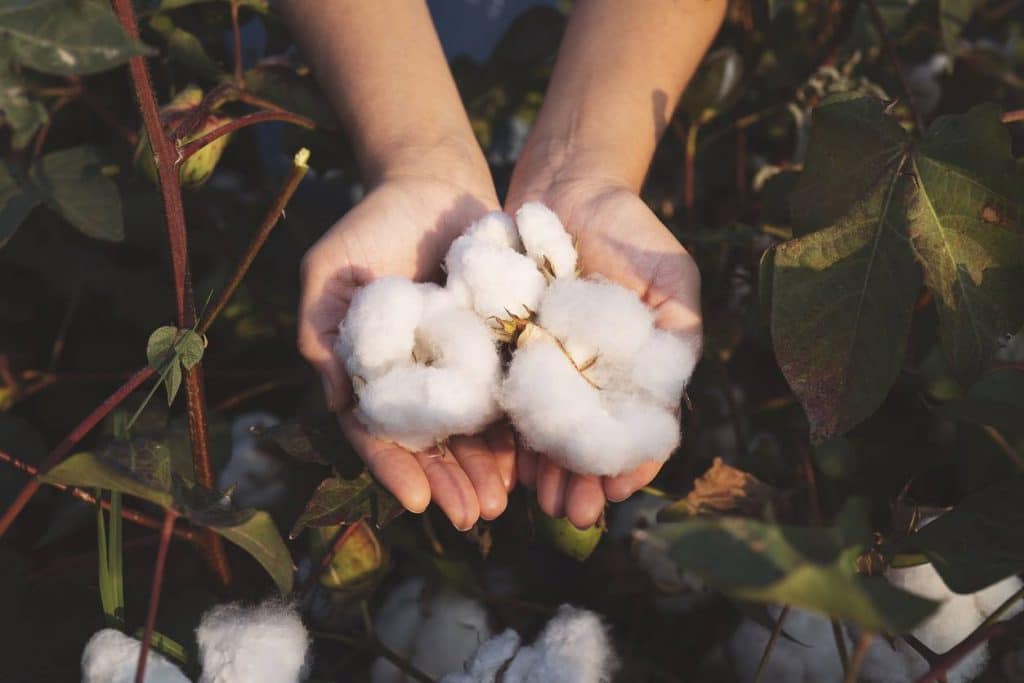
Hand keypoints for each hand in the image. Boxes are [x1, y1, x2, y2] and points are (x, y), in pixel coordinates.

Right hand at [299, 168, 515, 529]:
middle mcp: (417, 377)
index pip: (379, 430)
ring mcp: (461, 365)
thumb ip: (321, 330)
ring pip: (473, 431)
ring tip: (503, 504)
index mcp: (373, 371)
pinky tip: (531, 460)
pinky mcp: (501, 346)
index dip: (394, 467)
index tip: (415, 502)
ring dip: (486, 471)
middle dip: (450, 483)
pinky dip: (519, 429)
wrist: (432, 182)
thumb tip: (334, 401)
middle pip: (432, 444)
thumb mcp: (329, 270)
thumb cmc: (371, 224)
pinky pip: (510, 394)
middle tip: (473, 517)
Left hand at [506, 178, 701, 528]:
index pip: (635, 430)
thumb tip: (672, 399)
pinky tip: (510, 463)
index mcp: (633, 372)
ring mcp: (548, 368)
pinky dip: (511, 433)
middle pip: (588, 442)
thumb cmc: (630, 232)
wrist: (567, 186)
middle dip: (581, 480)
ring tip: (542, 503)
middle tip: (573, 513)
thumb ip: (679, 334)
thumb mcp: (671, 279)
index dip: (630, 464)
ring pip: (549, 432)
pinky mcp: (507, 350)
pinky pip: (509, 399)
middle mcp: (591, 378)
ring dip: (547, 471)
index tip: (618, 490)